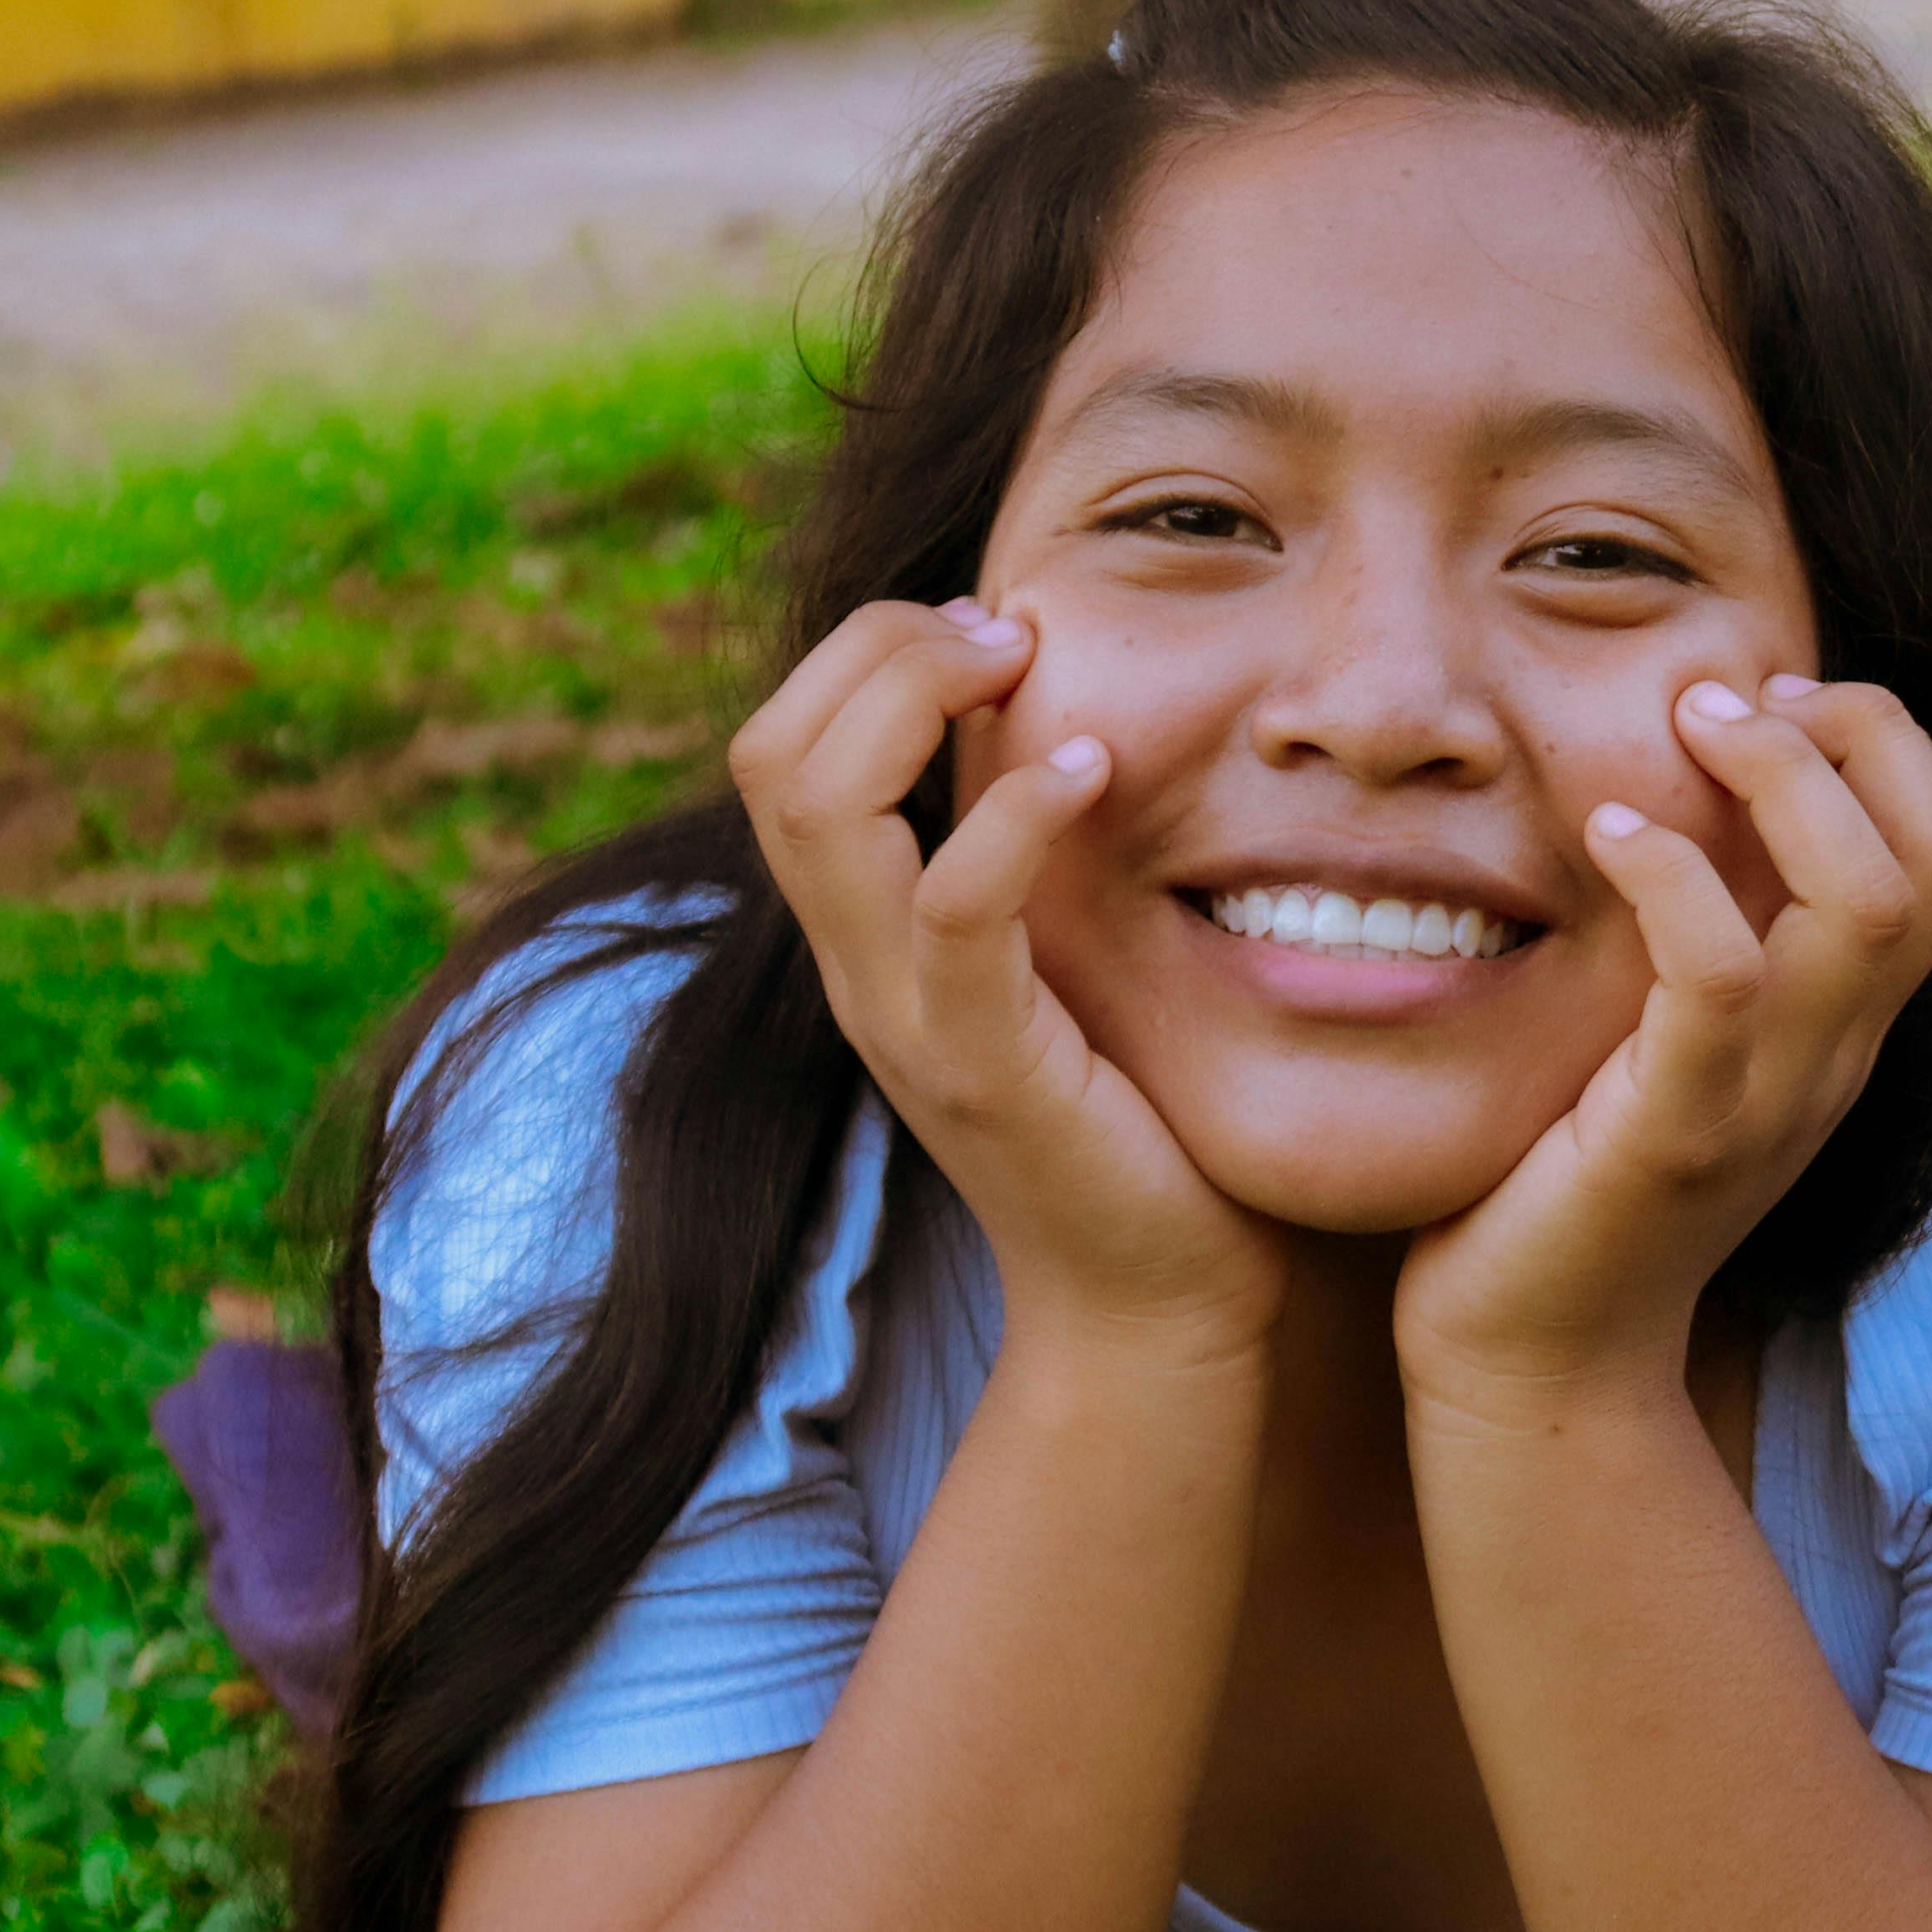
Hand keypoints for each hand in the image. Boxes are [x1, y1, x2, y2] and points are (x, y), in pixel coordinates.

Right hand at [732, 597, 1285, 1366]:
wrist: (1158, 1304)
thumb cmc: (1140, 1122)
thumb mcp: (1067, 962)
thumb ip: (1039, 860)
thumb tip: (1072, 714)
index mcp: (867, 938)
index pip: (781, 750)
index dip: (865, 655)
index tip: (993, 628)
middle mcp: (858, 970)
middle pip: (773, 753)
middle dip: (877, 648)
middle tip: (1002, 627)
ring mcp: (906, 1018)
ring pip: (822, 809)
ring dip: (916, 697)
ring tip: (1024, 661)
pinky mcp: (982, 1065)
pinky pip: (954, 910)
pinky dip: (1013, 816)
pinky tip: (1095, 769)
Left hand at [1395, 674, 1931, 1403]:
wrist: (1538, 1362)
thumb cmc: (1573, 1177)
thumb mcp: (1670, 1037)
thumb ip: (1705, 930)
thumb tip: (1671, 777)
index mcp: (1846, 1030)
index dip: (1885, 745)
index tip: (1773, 695)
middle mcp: (1837, 1060)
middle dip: (1851, 736)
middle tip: (1724, 695)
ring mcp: (1771, 1101)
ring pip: (1863, 906)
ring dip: (1780, 782)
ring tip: (1685, 729)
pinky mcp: (1678, 1135)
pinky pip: (1720, 978)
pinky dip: (1671, 877)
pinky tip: (1603, 831)